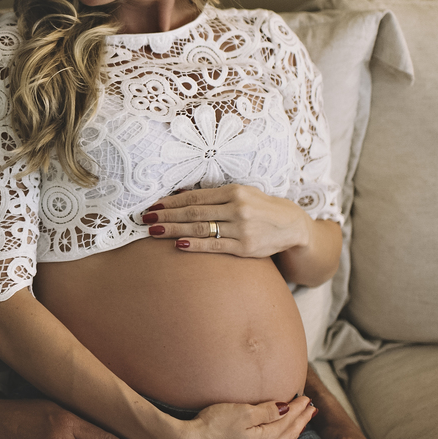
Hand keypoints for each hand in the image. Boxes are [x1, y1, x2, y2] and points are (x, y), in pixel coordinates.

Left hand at [142, 184, 309, 258]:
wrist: (292, 225)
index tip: (153, 205)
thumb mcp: (241, 193)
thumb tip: (180, 196)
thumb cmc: (260, 207)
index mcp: (234, 191)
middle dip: (167, 216)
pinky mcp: (245, 247)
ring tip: (154, 231)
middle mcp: (237, 208)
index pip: (195, 197)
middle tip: (145, 219)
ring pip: (200, 229)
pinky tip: (177, 244)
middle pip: (193, 212)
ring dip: (174, 230)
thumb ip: (214, 196)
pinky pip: (214, 246)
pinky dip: (194, 245)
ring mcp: (241, 228)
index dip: (171, 202)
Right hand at [166, 395, 315, 438]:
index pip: (287, 420)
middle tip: (311, 409)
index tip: (307, 398)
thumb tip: (287, 408)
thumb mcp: (241, 412)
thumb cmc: (211, 426)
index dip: (299, 408)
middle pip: (287, 436)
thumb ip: (267, 411)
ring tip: (299, 427)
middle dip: (301, 421)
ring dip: (291, 437)